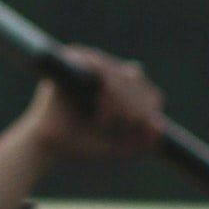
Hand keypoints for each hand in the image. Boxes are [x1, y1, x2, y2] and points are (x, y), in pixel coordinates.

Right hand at [28, 44, 167, 161]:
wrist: (47, 149)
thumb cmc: (80, 146)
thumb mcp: (118, 147)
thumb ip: (141, 141)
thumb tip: (160, 126)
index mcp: (120, 90)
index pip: (147, 91)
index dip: (147, 109)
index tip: (140, 128)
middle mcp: (107, 72)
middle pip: (136, 80)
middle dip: (133, 107)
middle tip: (118, 126)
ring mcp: (90, 62)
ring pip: (122, 73)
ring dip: (121, 100)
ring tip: (106, 121)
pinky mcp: (73, 59)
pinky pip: (101, 66)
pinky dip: (107, 86)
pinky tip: (101, 107)